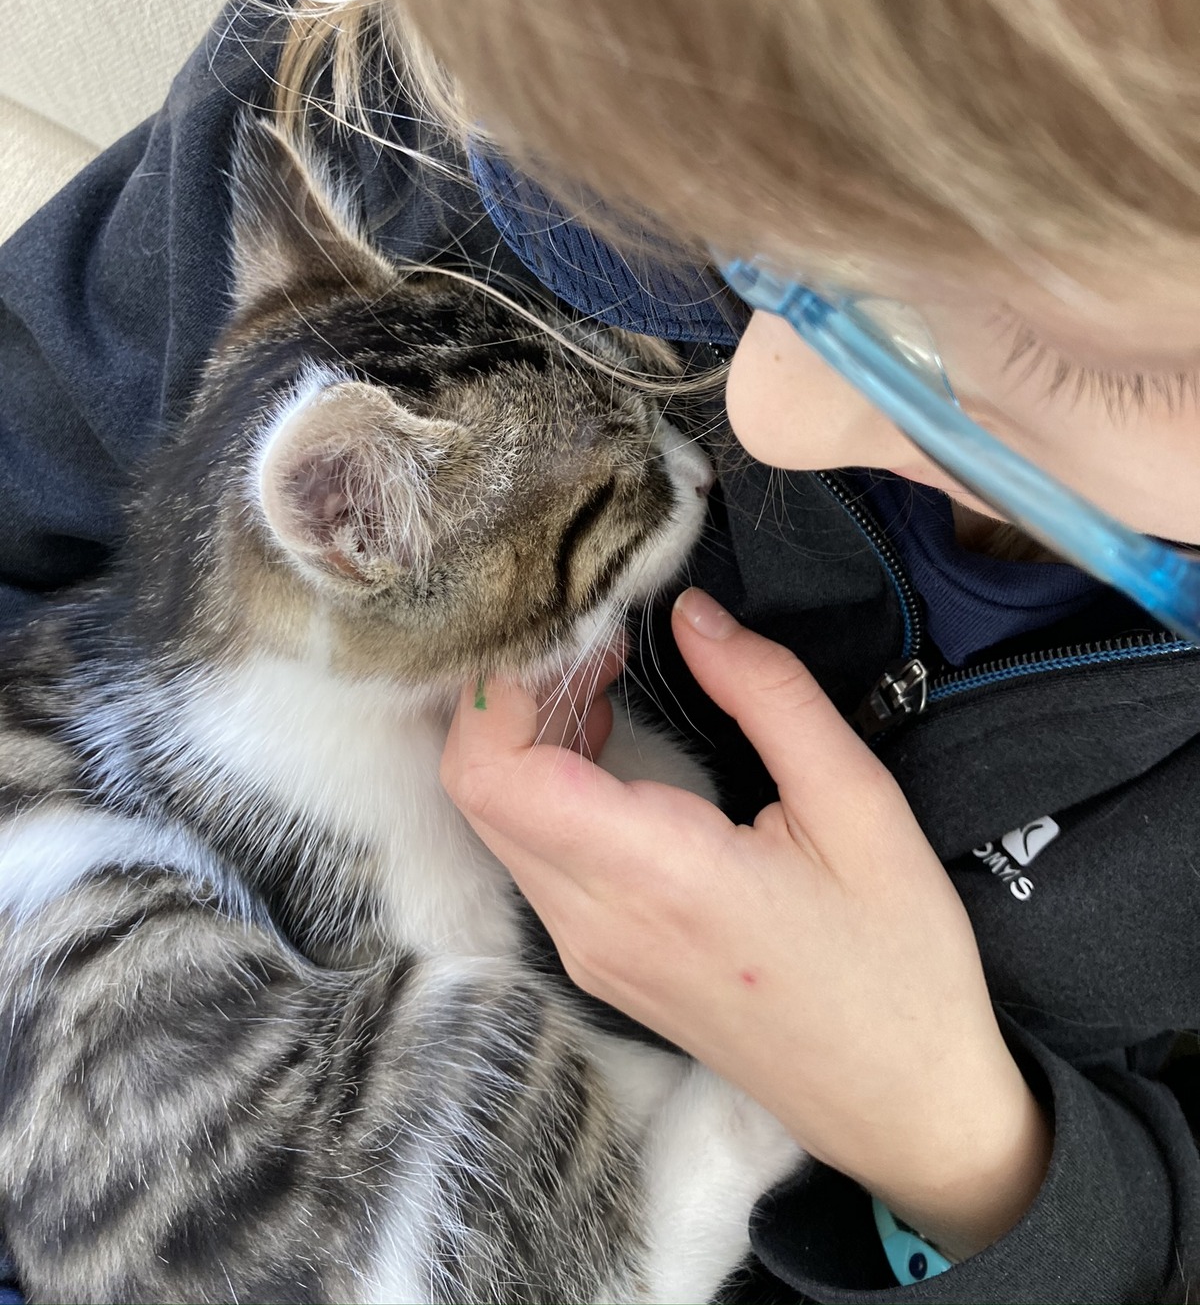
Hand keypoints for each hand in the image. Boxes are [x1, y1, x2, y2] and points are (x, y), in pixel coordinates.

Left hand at [441, 590, 1049, 1258]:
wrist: (904, 1106)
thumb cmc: (897, 962)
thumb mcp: (859, 805)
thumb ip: (766, 694)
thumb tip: (690, 612)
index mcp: (657, 878)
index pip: (494, 775)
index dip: (500, 687)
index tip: (570, 629)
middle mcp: (594, 922)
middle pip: (477, 791)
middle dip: (510, 695)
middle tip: (590, 639)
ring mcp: (588, 951)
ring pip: (497, 822)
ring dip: (523, 738)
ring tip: (605, 677)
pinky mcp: (599, 963)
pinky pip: (532, 856)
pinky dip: (543, 786)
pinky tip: (605, 745)